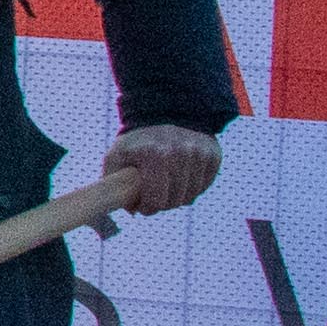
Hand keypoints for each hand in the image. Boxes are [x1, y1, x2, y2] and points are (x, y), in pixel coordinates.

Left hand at [106, 124, 220, 217]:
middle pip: (175, 201)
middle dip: (162, 205)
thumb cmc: (136, 142)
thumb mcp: (116, 157)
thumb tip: (131, 210)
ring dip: (177, 198)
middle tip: (153, 198)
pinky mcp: (213, 154)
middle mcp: (180, 152)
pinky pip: (204, 186)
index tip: (142, 205)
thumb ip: (113, 184)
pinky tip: (180, 180)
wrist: (163, 114)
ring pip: (191, 196)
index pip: (156, 200)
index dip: (147, 209)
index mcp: (154, 154)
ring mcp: (199, 153)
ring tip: (166, 188)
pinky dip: (192, 188)